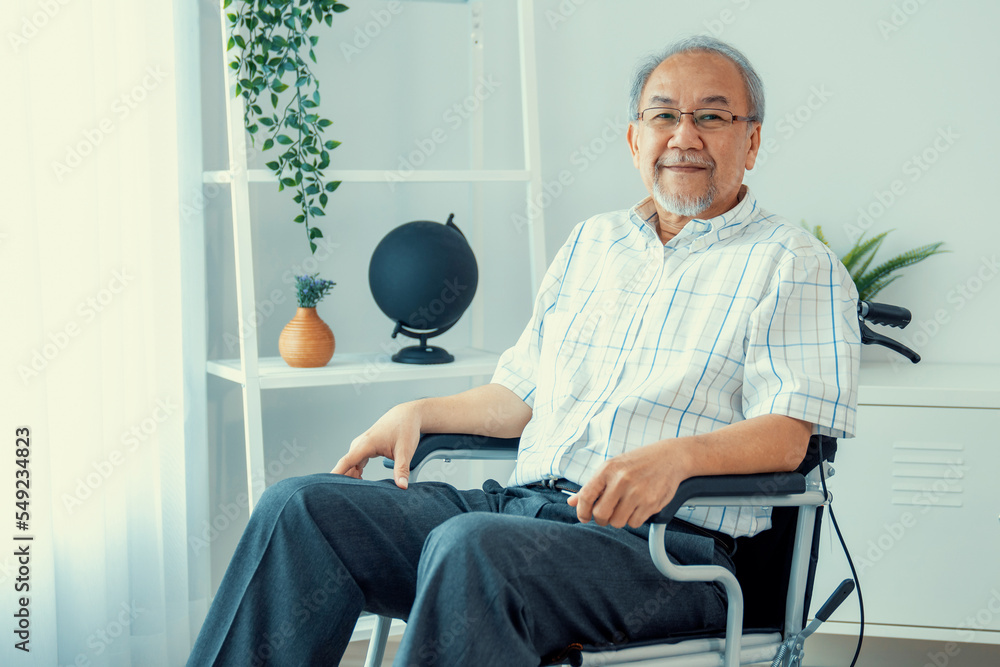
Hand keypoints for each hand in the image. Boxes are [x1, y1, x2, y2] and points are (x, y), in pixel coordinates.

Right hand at [331, 402, 421, 488]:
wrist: (406, 415)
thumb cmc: (405, 429)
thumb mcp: (406, 450)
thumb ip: (402, 469)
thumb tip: (402, 487)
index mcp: (366, 444)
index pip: (346, 462)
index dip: (335, 474)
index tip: (325, 486)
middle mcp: (359, 444)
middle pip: (345, 466)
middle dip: (341, 482)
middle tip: (340, 500)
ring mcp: (361, 447)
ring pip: (350, 466)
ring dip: (349, 479)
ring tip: (348, 497)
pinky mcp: (364, 449)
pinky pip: (354, 463)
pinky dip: (354, 473)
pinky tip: (357, 484)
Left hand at [566, 441, 687, 528]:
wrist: (670, 457)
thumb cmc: (638, 462)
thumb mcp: (613, 467)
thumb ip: (592, 486)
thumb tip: (572, 501)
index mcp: (608, 469)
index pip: (586, 496)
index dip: (582, 511)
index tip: (584, 516)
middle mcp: (622, 480)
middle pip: (601, 514)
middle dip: (601, 519)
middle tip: (606, 514)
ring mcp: (637, 492)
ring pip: (617, 522)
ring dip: (618, 519)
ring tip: (624, 507)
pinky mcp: (651, 503)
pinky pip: (634, 523)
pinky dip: (633, 520)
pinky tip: (637, 507)